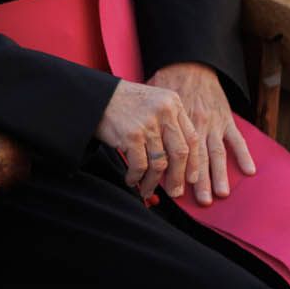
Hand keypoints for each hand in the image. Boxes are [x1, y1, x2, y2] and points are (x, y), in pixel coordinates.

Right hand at [97, 78, 196, 201]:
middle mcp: (164, 112)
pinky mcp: (131, 135)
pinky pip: (140, 166)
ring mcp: (148, 124)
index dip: (194, 163)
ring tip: (146, 189)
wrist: (95, 96)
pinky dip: (136, 177)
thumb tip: (180, 162)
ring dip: (152, 182)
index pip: (191, 138)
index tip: (191, 179)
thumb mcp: (153, 103)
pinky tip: (132, 180)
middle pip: (180, 153)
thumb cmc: (124, 102)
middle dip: (177, 178)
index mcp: (173, 103)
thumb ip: (169, 124)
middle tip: (174, 192)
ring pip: (159, 163)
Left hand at [147, 61, 255, 204]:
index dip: (176, 172)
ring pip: (217, 152)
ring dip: (220, 174)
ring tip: (221, 193)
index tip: (174, 190)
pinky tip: (249, 170)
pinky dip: (244, 154)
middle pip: (198, 158)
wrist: (189, 65)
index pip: (177, 153)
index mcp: (176, 123)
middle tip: (201, 201)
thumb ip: (149, 124)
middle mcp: (196, 125)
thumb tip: (133, 144)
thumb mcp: (153, 103)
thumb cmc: (167, 84)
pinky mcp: (226, 119)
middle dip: (200, 181)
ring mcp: (213, 123)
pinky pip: (237, 139)